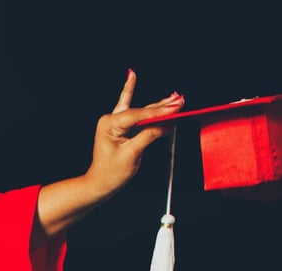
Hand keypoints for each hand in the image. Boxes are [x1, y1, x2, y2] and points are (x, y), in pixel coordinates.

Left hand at [85, 69, 183, 195]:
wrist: (101, 183)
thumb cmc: (111, 172)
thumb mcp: (132, 154)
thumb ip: (148, 136)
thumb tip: (166, 124)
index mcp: (109, 124)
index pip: (138, 115)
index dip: (159, 112)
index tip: (176, 108)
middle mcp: (110, 119)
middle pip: (141, 110)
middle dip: (162, 106)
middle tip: (180, 100)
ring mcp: (114, 122)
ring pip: (140, 110)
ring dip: (158, 105)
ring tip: (175, 97)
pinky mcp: (119, 126)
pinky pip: (130, 108)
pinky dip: (131, 91)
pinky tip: (131, 76)